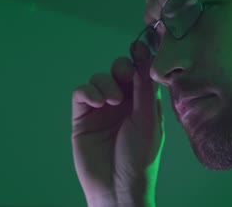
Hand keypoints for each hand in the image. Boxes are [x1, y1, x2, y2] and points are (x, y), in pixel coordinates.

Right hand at [71, 41, 163, 204]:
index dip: (140, 58)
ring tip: (112, 101)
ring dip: (106, 83)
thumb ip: (145, 89)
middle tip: (124, 76)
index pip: (140, 73)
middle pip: (119, 70)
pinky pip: (82, 92)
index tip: (139, 45)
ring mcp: (102, 109)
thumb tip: (144, 58)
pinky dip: (89, 91)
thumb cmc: (140, 157)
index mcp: (143, 103)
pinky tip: (98, 102)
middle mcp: (123, 102)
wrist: (118, 187)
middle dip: (121, 67)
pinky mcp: (83, 116)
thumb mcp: (149, 120)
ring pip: (100, 78)